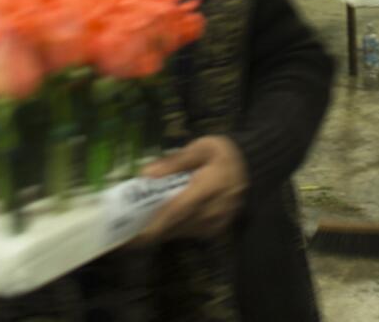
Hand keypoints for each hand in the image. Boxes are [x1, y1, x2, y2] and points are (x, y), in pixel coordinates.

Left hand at [133, 135, 247, 243]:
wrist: (254, 168)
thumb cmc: (225, 153)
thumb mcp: (202, 147)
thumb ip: (175, 161)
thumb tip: (146, 173)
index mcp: (209, 188)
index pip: (176, 211)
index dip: (151, 224)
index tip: (129, 233)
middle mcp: (212, 212)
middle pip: (174, 225)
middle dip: (148, 228)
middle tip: (124, 227)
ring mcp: (215, 224)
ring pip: (179, 232)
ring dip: (158, 228)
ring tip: (136, 223)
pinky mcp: (215, 230)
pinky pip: (188, 233)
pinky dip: (172, 228)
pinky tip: (159, 221)